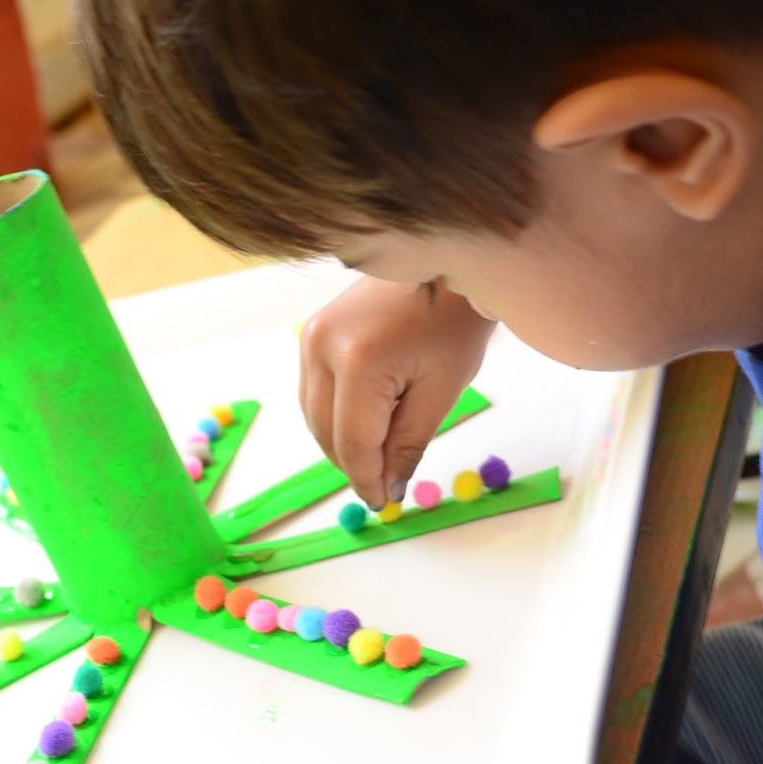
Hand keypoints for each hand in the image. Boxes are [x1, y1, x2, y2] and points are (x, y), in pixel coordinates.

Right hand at [300, 277, 494, 509]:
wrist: (442, 260)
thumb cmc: (453, 320)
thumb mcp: (441, 389)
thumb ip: (408, 443)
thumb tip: (388, 487)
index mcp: (359, 362)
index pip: (353, 442)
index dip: (367, 479)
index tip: (384, 503)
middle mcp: (321, 347)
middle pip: (326, 432)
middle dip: (354, 464)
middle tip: (386, 485)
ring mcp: (309, 336)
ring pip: (314, 415)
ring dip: (341, 442)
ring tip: (379, 454)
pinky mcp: (310, 332)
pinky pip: (313, 391)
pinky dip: (334, 415)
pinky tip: (365, 422)